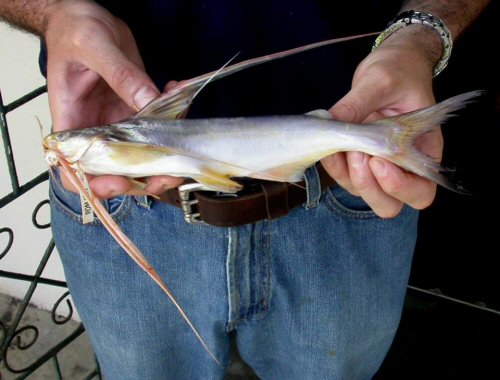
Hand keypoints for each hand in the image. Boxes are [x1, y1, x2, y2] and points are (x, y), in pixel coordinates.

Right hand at [45, 0, 182, 197]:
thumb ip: (120, 75)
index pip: (75, 169)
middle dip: (145, 177)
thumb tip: (148, 102)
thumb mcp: (94, 47)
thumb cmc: (73, 30)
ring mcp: (118, 123)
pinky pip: (157, 124)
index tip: (119, 182)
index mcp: (72, 122)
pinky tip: (176, 93)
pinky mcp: (136, 110)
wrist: (85, 16)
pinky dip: (173, 115)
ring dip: (167, 152)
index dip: (94, 185)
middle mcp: (96, 129)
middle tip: (170, 172)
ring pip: (143, 154)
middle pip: (116, 170)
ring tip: (182, 135)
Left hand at [323, 27, 442, 217]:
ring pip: (363, 192)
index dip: (400, 187)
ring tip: (343, 144)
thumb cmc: (398, 69)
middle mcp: (403, 165)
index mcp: (424, 151)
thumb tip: (332, 122)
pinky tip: (329, 146)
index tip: (378, 160)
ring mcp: (377, 165)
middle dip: (370, 188)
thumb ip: (358, 103)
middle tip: (358, 156)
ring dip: (348, 176)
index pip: (421, 191)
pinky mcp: (357, 159)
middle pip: (390, 204)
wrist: (390, 63)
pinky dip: (334, 166)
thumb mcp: (381, 81)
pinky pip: (344, 175)